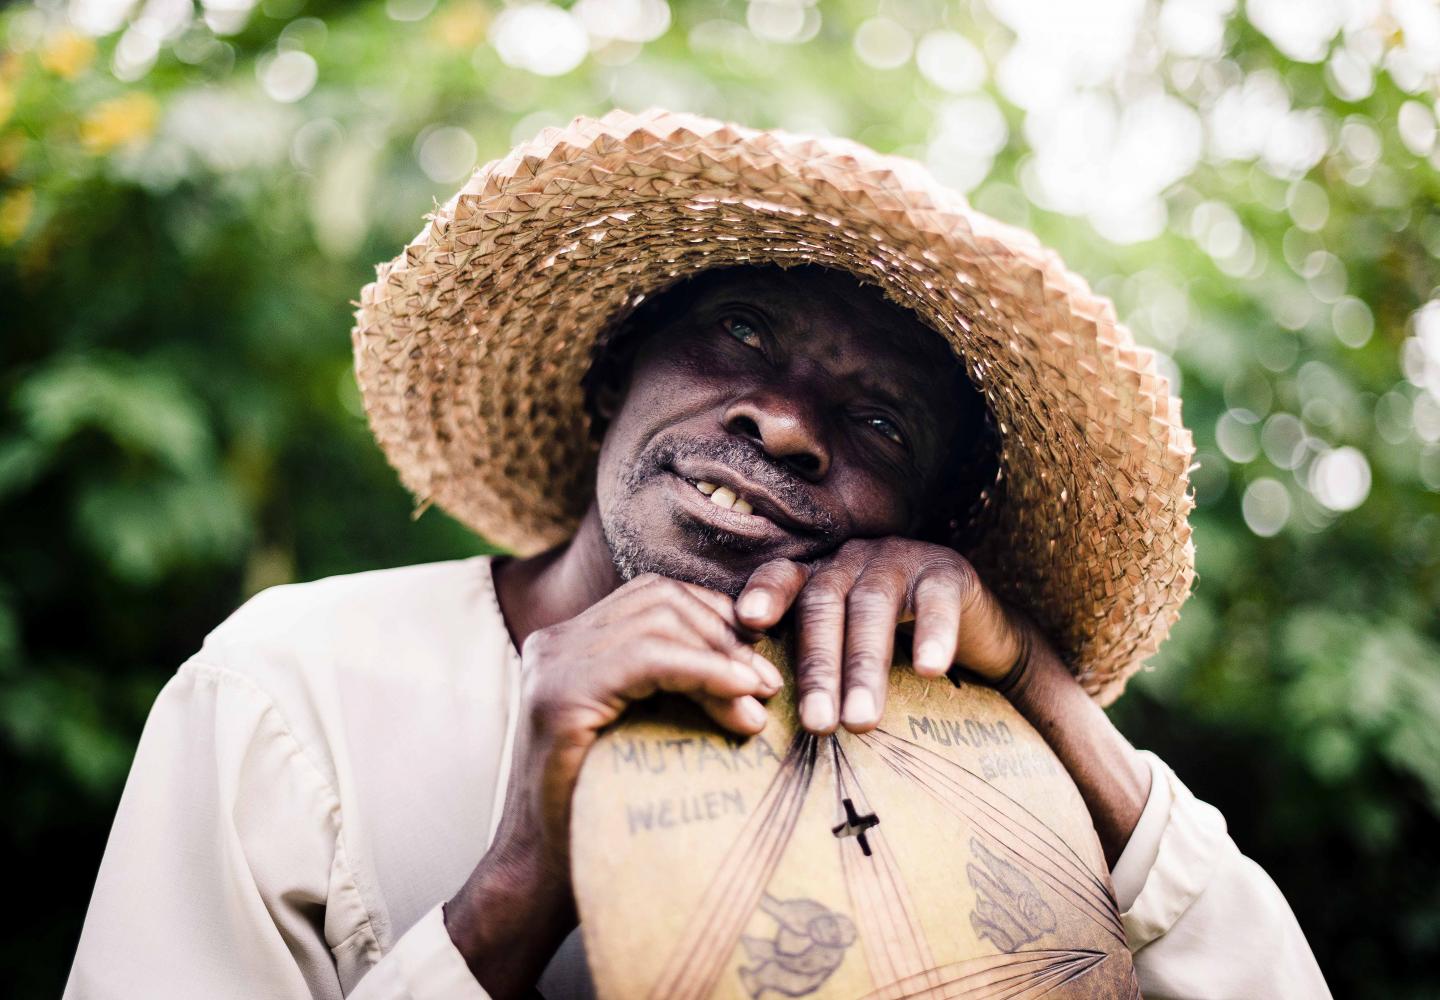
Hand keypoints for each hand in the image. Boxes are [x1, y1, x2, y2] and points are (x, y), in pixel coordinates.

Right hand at [445, 573, 780, 996]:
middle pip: (659, 598)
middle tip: (769, 683)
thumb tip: (758, 663)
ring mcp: (550, 664)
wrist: (543, 877)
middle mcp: (554, 642)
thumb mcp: (648, 729)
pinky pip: (648, 657)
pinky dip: (703, 671)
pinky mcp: (560, 695)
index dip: (716, 619)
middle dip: (724, 634)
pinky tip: (738, 696)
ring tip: (758, 697)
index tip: (759, 665)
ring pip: (657, 620)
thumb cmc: (606, 811)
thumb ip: (677, 687)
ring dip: (721, 655)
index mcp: (571, 643)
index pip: (656, 596)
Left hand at [734, 537, 1028, 733]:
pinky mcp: (946, 572)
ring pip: (873, 608)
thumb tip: (760, 722)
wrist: (975, 636)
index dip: (766, 594)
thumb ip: (811, 670)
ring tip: (861, 720)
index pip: (784, 578)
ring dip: (864, 667)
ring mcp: (898, 561)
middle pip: (823, 606)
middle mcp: (851, 562)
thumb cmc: (896, 650)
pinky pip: (936, 601)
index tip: (749, 620)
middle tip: (817, 723)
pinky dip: (933, 634)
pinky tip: (930, 670)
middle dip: (818, 667)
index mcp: (818, 578)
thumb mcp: (847, 654)